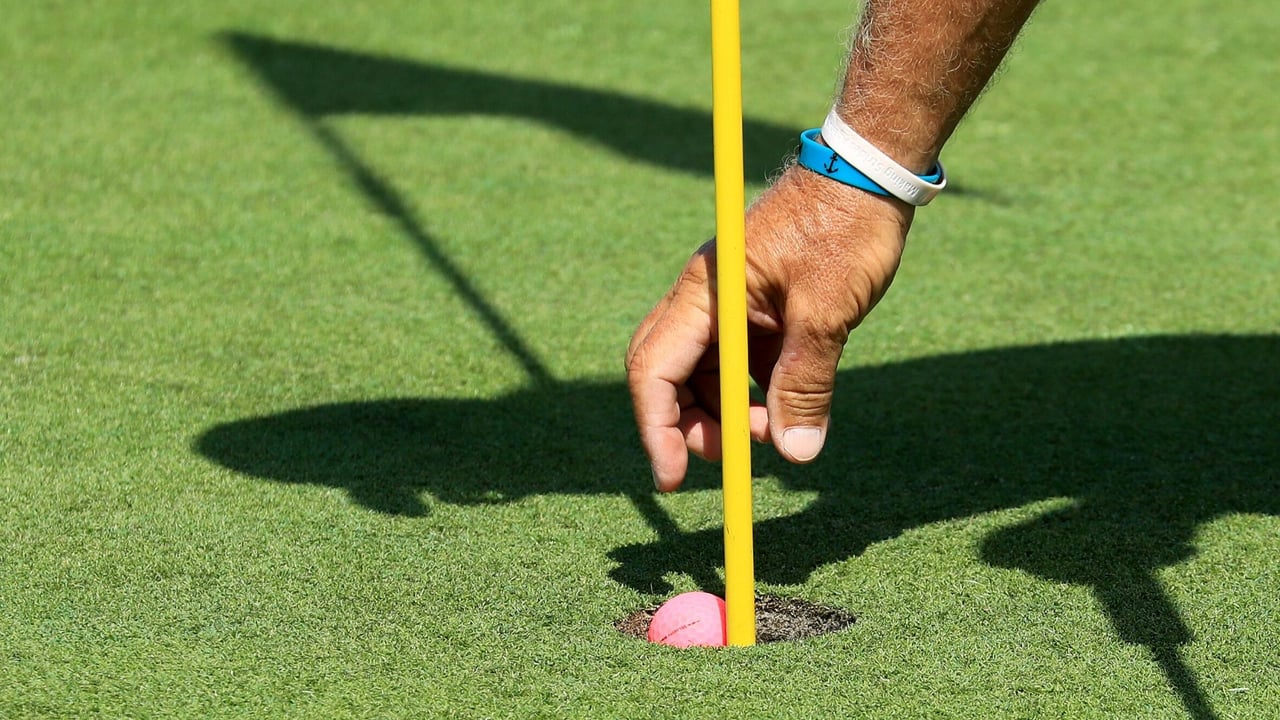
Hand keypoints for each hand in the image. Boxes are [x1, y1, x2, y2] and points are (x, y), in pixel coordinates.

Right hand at [626, 165, 913, 491]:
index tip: (672, 477)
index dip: (656, 428)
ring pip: (704, 374)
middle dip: (691, 425)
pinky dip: (755, 392)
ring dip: (729, 412)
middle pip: (668, 375)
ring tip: (779, 429)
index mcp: (706, 294)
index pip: (653, 369)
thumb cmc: (846, 227)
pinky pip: (738, 362)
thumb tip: (795, 454)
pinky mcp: (756, 308)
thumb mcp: (827, 312)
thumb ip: (805, 384)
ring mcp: (729, 303)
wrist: (872, 173)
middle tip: (738, 457)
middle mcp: (705, 299)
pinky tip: (789, 402)